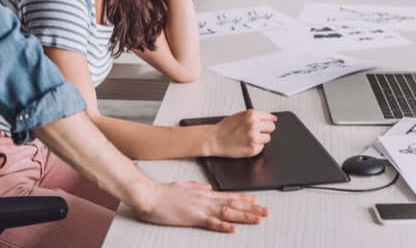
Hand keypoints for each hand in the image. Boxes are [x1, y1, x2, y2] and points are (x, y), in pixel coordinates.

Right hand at [134, 181, 267, 232]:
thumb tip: (208, 187)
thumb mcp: (183, 186)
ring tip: (258, 219)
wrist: (149, 195)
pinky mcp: (192, 217)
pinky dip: (224, 226)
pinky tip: (234, 228)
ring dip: (244, 216)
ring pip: (227, 213)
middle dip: (251, 209)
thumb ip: (196, 187)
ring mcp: (200, 208)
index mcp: (203, 194)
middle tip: (266, 212)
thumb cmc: (163, 193)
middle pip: (233, 204)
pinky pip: (211, 223)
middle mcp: (205, 200)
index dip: (244, 198)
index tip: (256, 200)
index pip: (228, 196)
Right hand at [211, 110, 276, 157]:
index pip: (270, 117)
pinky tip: (246, 144)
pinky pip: (261, 147)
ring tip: (248, 138)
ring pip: (267, 138)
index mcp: (251, 115)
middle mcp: (254, 125)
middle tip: (255, 131)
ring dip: (260, 138)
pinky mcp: (253, 149)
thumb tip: (270, 117)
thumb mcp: (240, 115)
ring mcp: (254, 137)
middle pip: (271, 127)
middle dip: (265, 129)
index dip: (267, 121)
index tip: (268, 122)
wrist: (215, 139)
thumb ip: (255, 115)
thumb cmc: (225, 128)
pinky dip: (255, 146)